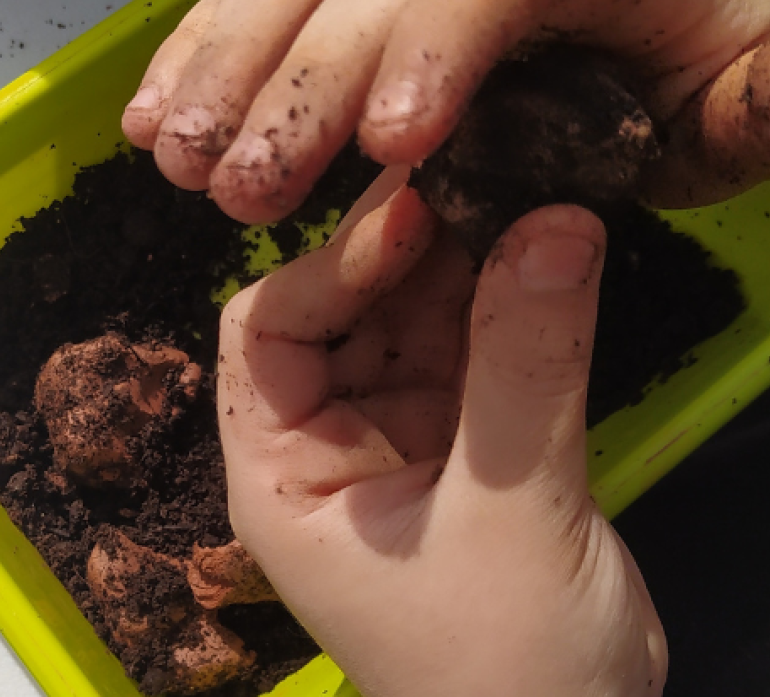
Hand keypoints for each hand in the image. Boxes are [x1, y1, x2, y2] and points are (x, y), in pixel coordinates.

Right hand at [122, 0, 769, 222]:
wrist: (646, 43)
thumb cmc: (690, 81)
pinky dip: (202, 56)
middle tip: (243, 189)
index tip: (387, 151)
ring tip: (176, 160)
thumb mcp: (745, 102)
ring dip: (221, 65)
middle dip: (295, 81)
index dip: (434, 43)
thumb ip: (766, 100)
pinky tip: (155, 125)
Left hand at [216, 186, 666, 695]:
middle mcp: (329, 442)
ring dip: (470, 266)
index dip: (331, 263)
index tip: (413, 210)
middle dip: (410, 252)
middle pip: (347, 311)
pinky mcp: (469, 442)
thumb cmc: (503, 667)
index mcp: (281, 471)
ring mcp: (401, 438)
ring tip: (525, 195)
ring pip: (420, 321)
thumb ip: (526, 366)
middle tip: (481, 175)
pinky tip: (548, 255)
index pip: (268, 331)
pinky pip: (480, 350)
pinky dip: (512, 305)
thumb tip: (556, 222)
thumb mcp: (507, 510)